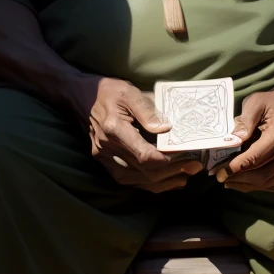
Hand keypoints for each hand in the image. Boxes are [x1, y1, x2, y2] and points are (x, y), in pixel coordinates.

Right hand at [76, 75, 202, 192]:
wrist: (78, 96)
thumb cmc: (106, 91)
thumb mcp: (129, 92)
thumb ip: (148, 110)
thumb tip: (166, 129)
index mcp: (114, 129)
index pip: (144, 155)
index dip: (167, 161)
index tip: (188, 157)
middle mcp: (107, 147)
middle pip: (143, 170)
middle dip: (173, 171)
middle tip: (195, 166)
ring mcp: (103, 157)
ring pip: (136, 180)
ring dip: (163, 181)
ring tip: (185, 176)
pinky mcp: (103, 161)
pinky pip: (127, 179)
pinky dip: (148, 183)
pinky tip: (165, 180)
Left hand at [216, 78, 273, 192]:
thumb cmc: (273, 105)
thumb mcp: (257, 102)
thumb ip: (245, 119)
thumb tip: (234, 139)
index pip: (255, 157)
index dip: (236, 167)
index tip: (220, 173)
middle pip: (260, 175)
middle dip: (237, 179)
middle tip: (220, 178)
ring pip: (266, 184)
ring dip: (245, 185)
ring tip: (229, 180)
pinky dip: (258, 187)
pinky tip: (245, 182)